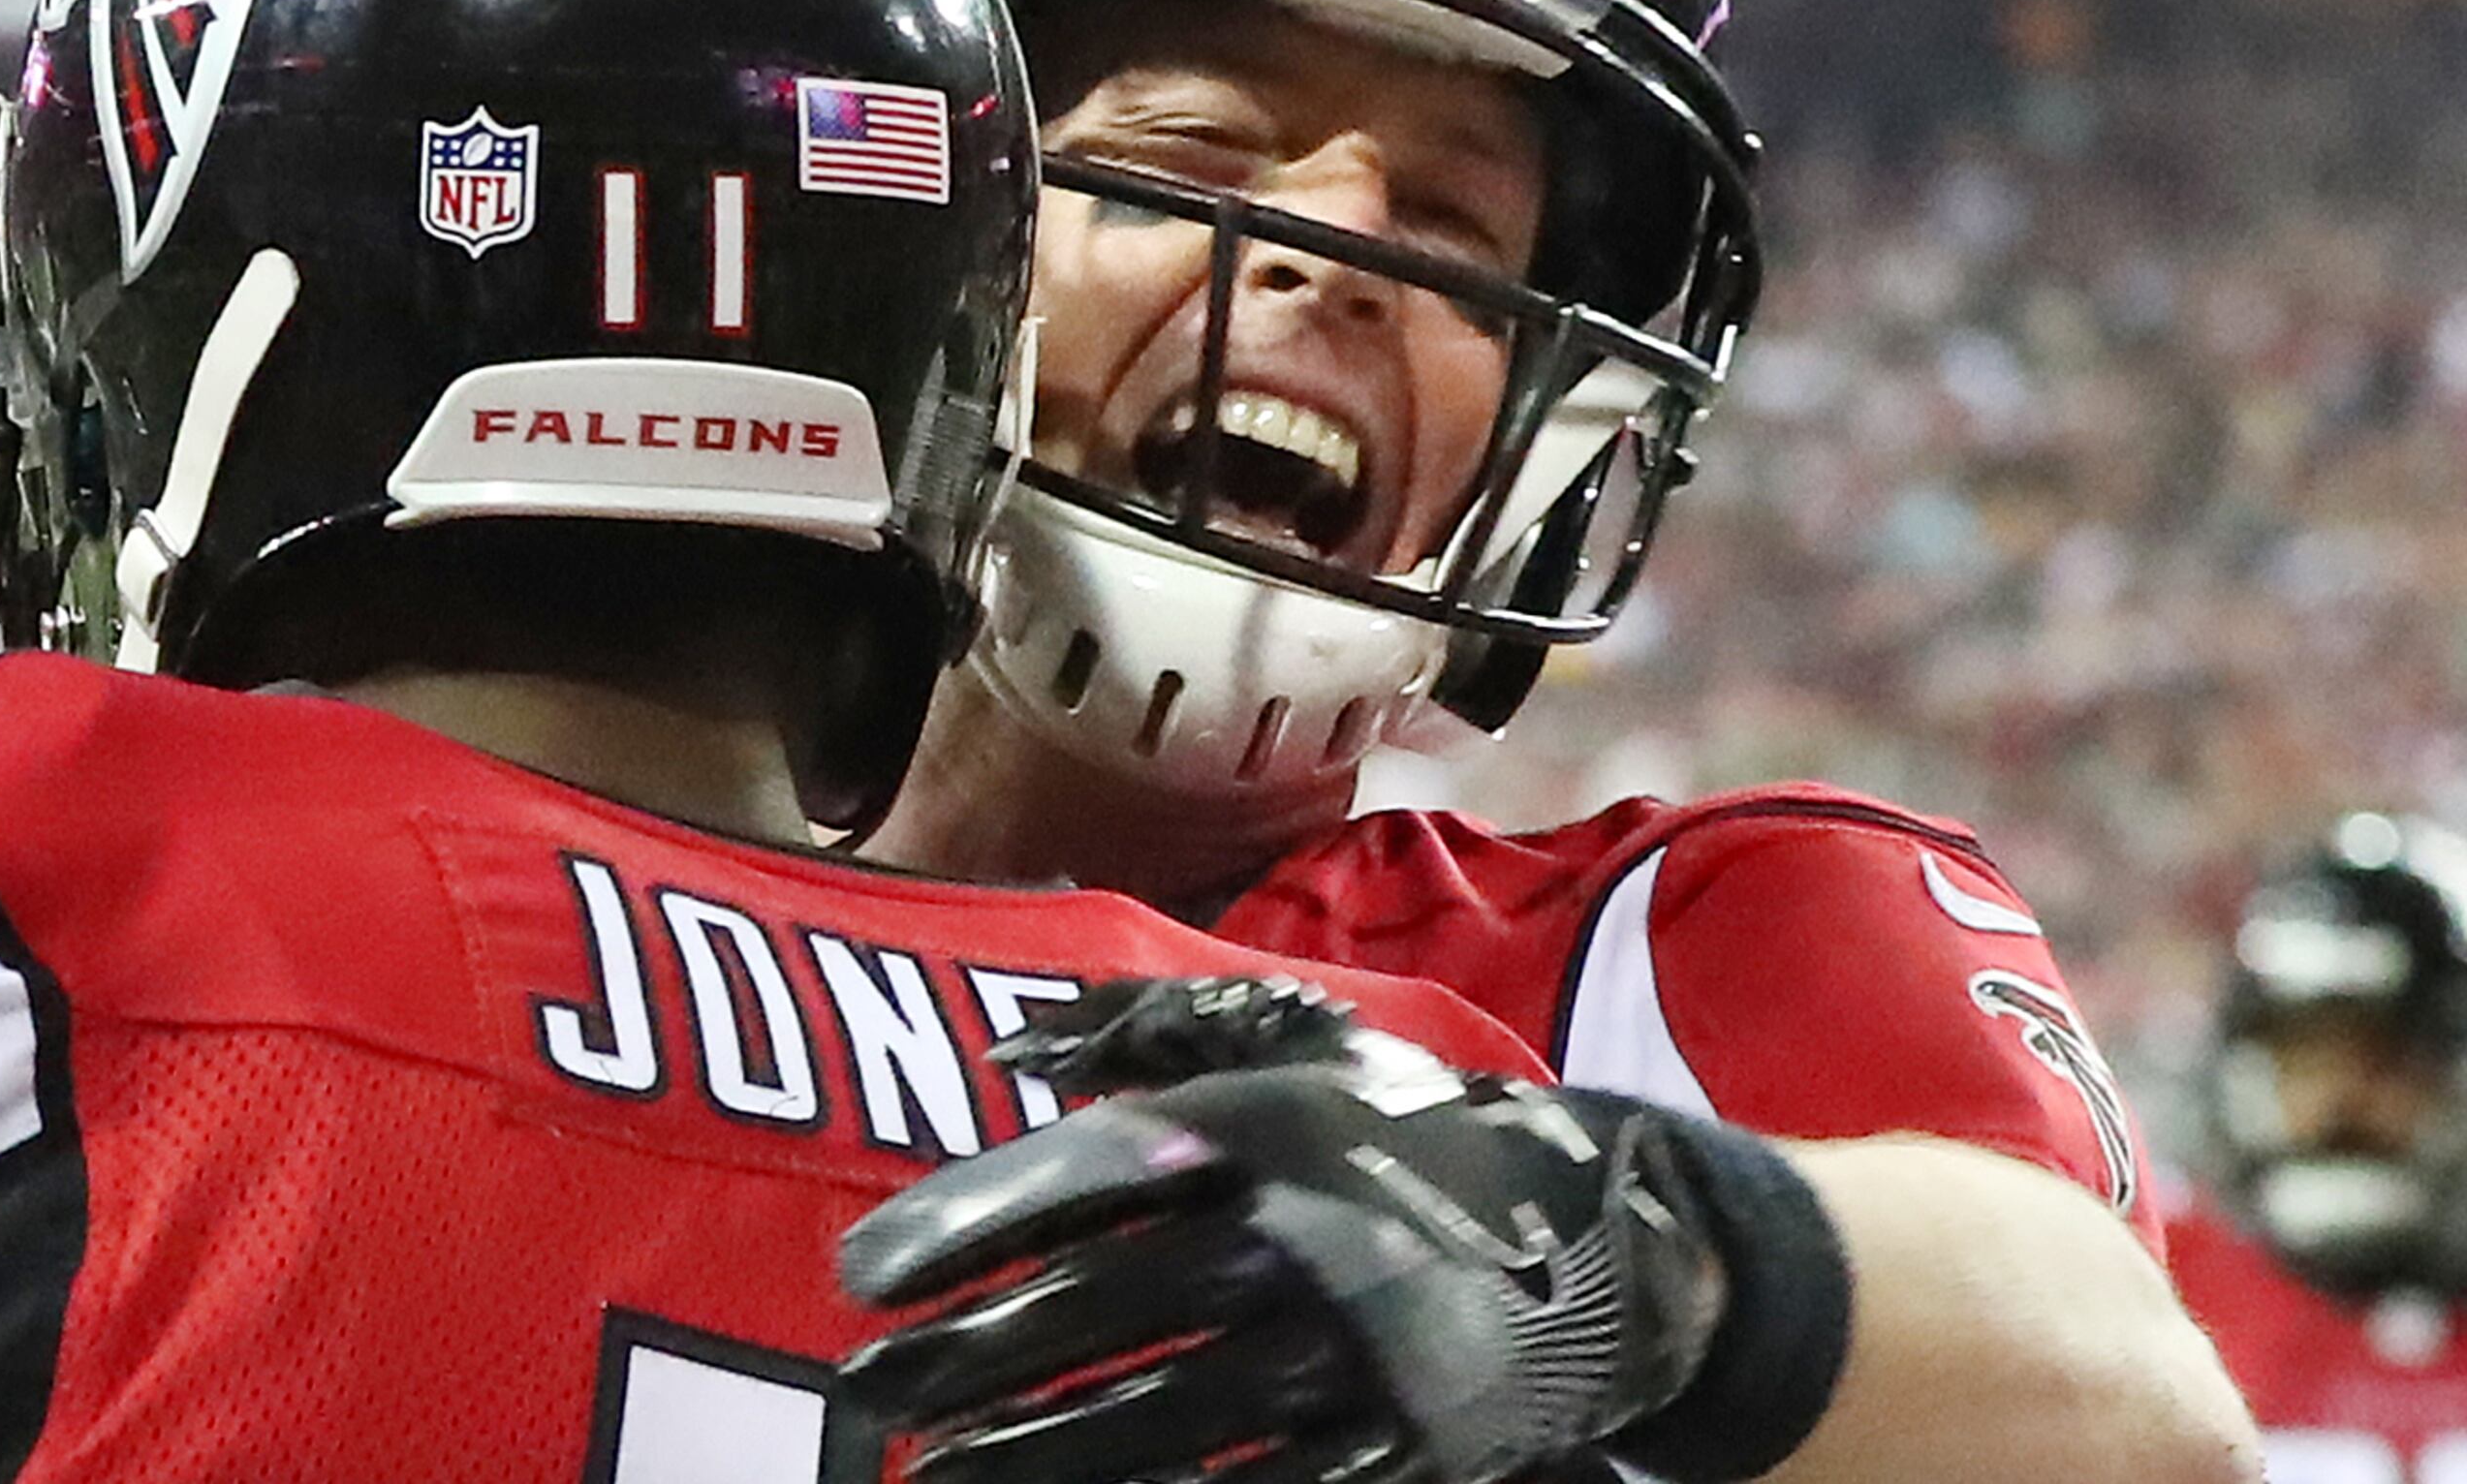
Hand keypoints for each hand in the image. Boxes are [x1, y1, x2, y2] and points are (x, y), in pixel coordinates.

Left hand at [839, 977, 1728, 1483]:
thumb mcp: (1299, 1046)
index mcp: (1264, 1132)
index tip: (863, 1273)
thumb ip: (1152, 1027)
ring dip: (1028, 1459)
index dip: (965, 1223)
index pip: (1084, 1176)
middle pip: (1096, 1314)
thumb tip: (1015, 1048)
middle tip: (865, 1389)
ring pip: (1152, 1422)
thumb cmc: (1405, 1131)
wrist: (1603, 1242)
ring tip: (933, 1476)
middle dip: (964, 1361)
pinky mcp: (1385, 1450)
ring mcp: (1345, 1358)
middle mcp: (1297, 1241)